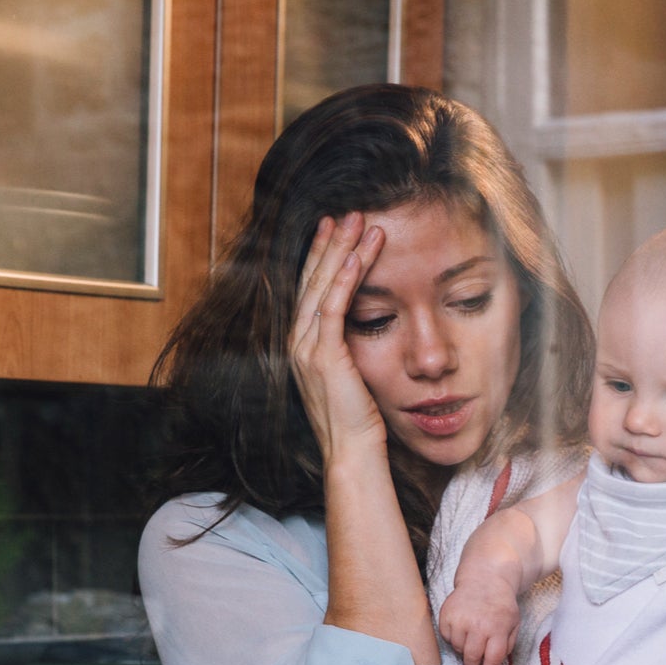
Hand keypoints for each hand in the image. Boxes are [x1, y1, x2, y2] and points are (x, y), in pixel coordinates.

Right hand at [288, 214, 387, 461]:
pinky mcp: (324, 357)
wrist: (352, 452)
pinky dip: (346, 278)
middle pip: (312, 280)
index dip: (322, 257)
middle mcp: (298, 342)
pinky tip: (358, 256)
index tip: (336, 229)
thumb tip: (367, 322)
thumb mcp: (353, 372)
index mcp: (303, 344)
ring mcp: (306, 349)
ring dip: (341, 251)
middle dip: (330, 243)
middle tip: (348, 212)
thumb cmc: (359, 418)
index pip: (310, 289)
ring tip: (360, 222)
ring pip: (322, 286)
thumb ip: (350, 344)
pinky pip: (333, 307)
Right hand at [438, 577, 520, 664]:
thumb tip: (494, 664)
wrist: (484, 580)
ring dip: (463, 650)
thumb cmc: (501, 605)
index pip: (491, 660)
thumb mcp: (513, 624)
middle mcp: (478, 625)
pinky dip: (452, 638)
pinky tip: (461, 630)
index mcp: (498, 629)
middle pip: (471, 658)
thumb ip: (507, 646)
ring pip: (457, 648)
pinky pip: (446, 638)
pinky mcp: (446, 615)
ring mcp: (460, 620)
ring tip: (469, 642)